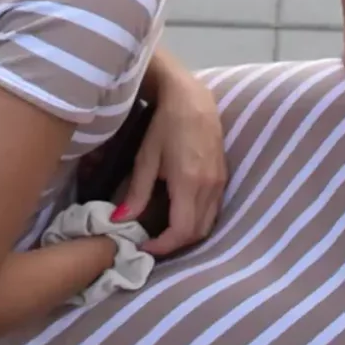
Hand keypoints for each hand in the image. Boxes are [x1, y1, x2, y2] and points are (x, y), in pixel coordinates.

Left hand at [119, 71, 225, 259]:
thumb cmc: (164, 124)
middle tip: (151, 241)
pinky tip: (179, 210)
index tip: (143, 245)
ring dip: (187, 233)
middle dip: (174, 244)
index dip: (163, 247)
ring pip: (208, 223)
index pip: (181, 231)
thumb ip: (136, 193)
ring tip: (164, 229)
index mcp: (189, 183)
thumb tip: (120, 220)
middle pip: (197, 233)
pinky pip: (213, 209)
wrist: (191, 98)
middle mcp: (210, 187)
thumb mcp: (146, 158)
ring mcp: (220, 182)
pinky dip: (198, 219)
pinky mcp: (223, 176)